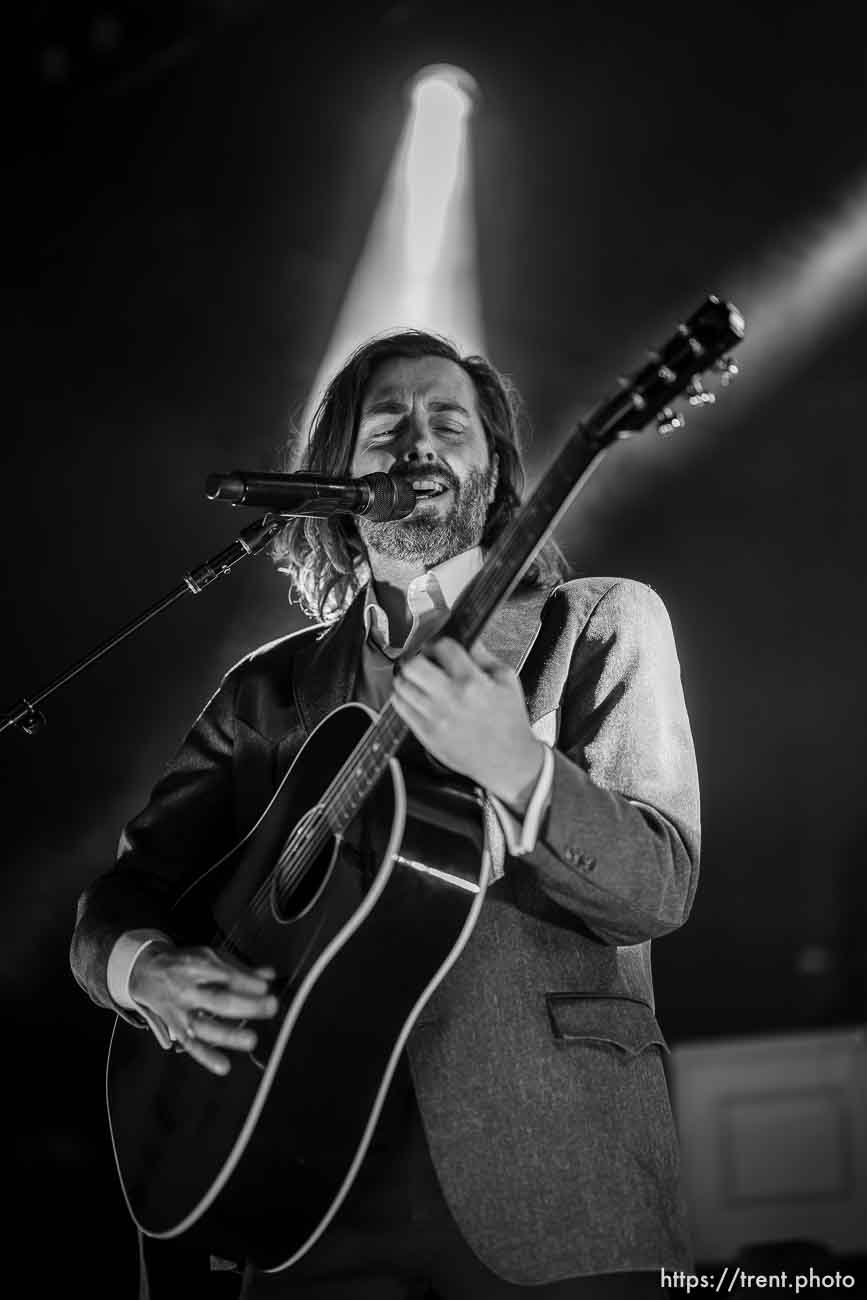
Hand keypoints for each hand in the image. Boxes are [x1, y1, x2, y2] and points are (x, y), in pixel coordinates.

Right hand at [129, 941, 277, 1076]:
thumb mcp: (211, 957)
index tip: (266, 987)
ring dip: (228, 1035)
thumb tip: (269, 975)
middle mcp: (187, 989)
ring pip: (203, 1025)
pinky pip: (191, 1044)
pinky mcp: (175, 1027)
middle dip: (246, 1005)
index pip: (225, 975)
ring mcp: (180, 1010)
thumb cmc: (185, 964)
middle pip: (217, 1000)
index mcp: (197, 966)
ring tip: (251, 1040)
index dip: (246, 982)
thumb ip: (240, 968)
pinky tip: (223, 1065)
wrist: (147, 972)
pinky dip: (206, 1056)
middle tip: (271, 1006)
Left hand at [391, 637, 544, 809]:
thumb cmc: (510, 722)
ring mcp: (434, 717)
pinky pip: (401, 708)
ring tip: (418, 678)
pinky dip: (404, 697)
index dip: (440, 643)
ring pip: (401, 685)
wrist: (508, 760)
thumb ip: (484, 656)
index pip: (442, 647)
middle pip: (413, 664)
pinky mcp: (426, 734)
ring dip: (407, 677)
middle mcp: (450, 698)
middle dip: (417, 657)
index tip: (440, 647)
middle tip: (423, 660)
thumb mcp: (507, 680)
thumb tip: (467, 639)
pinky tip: (416, 696)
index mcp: (472, 681)